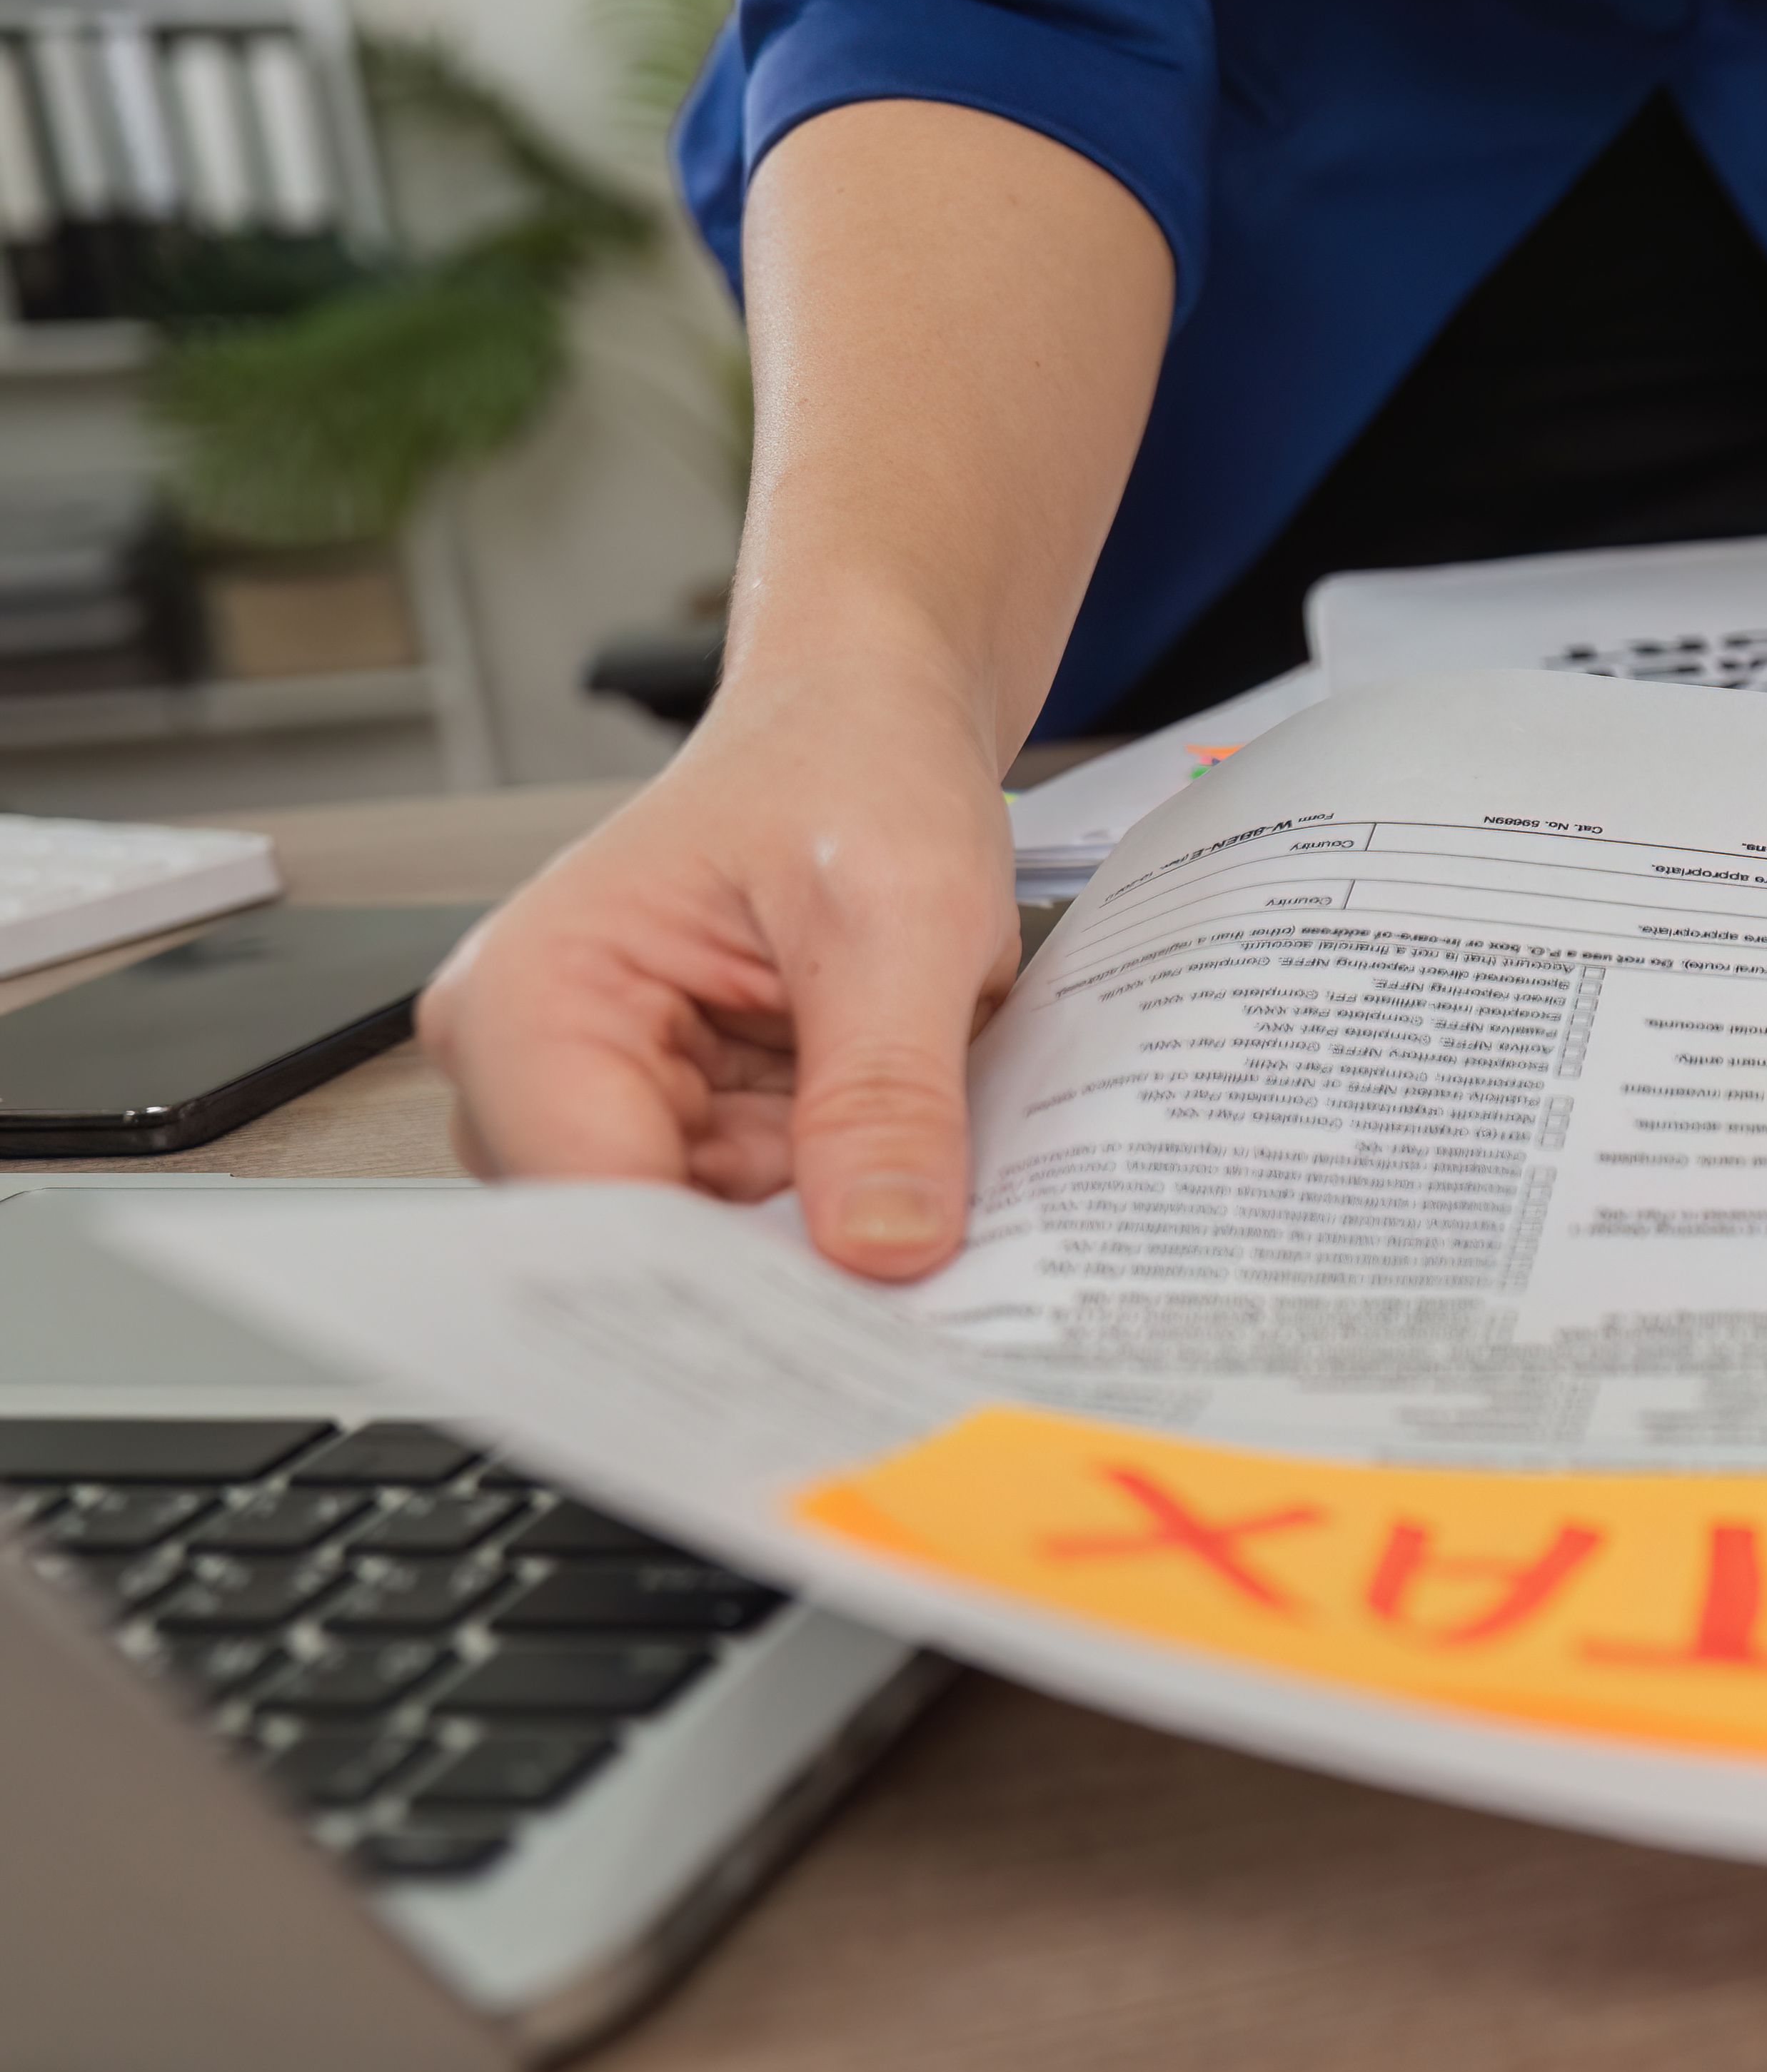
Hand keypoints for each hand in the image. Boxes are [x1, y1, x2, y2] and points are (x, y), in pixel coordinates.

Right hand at [416, 665, 1022, 1280]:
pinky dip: (837, 1209)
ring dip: (823, 1238)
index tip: (833, 1344)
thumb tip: (884, 1246)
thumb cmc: (853, 772)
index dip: (717, 1289)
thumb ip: (888, 1089)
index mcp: (536, 995)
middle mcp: (534, 1062)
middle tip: (919, 1294)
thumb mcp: (902, 920)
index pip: (594, 1202)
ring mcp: (603, 1101)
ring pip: (712, 1246)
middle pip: (645, 1244)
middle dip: (786, 1272)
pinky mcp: (679, 1124)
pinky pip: (757, 1216)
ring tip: (926, 1195)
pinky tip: (902, 1183)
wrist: (871, 727)